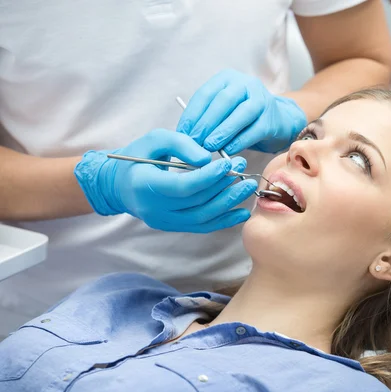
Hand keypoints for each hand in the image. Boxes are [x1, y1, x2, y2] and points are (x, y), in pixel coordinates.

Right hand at [74, 129, 257, 232]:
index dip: (209, 177)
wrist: (118, 184)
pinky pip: (201, 226)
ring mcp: (164, 221)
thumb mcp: (155, 140)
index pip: (183, 186)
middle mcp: (155, 209)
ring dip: (229, 203)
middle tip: (244, 170)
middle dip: (224, 186)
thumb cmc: (137, 157)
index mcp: (146, 185)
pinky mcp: (173, 226)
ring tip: (247, 187)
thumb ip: (181, 144)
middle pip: (197, 202)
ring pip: (202, 217)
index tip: (228, 163)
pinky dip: (224, 220)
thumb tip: (208, 158)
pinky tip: (241, 212)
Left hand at [177, 69, 306, 153]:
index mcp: (228, 79)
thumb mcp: (223, 110)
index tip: (182, 133)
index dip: (192, 115)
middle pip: (223, 102)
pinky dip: (239, 142)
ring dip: (222, 132)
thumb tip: (185, 136)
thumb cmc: (243, 117)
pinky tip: (228, 151)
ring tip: (208, 147)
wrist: (278, 120)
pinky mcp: (271, 119)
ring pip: (239, 115)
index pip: (205, 94)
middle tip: (194, 141)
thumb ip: (206, 118)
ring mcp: (261, 100)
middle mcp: (245, 84)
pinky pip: (253, 131)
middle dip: (206, 123)